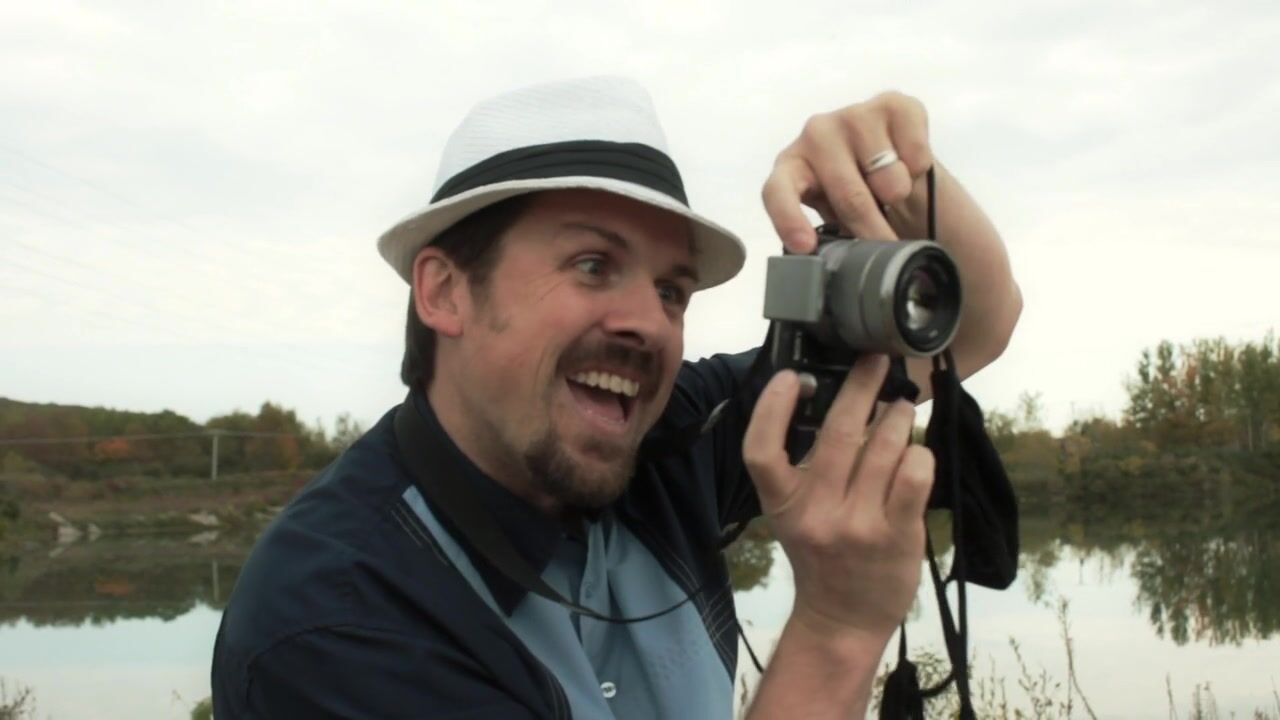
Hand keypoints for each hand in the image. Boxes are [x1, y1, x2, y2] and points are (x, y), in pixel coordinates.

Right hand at [742, 355, 933, 641]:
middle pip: (837, 435)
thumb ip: (805, 465)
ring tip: (901, 407)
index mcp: (781, 503)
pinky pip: (914, 475)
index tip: (792, 376)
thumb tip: (830, 397)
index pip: (761, 451)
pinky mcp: (896, 535)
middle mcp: (816, 513)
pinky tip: (916, 450)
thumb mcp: (794, 512)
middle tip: (876, 360)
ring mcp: (857, 525)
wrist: (842, 617)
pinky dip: (919, 453)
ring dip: (897, 416)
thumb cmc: (821, 553)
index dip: (772, 408)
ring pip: (884, 447)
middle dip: (861, 386)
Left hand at [762, 91, 932, 251]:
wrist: (900, 170)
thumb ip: (827, 238)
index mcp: (790, 167)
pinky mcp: (894, 104)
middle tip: (886, 247)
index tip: (805, 246)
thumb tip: (833, 272)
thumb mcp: (835, 222)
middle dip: (872, 230)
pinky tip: (908, 166)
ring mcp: (853, 114)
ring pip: (886, 174)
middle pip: (848, 194)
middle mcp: (816, 134)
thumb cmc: (860, 200)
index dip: (789, 219)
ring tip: (891, 194)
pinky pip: (915, 151)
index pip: (778, 191)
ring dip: (896, 194)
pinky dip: (918, 168)